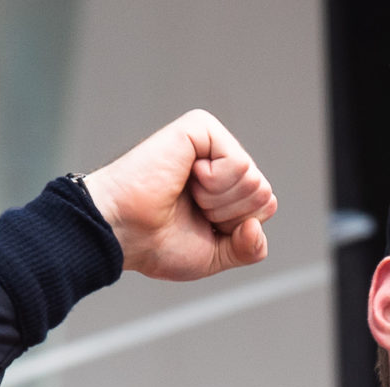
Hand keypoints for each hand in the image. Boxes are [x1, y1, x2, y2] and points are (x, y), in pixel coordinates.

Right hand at [82, 110, 277, 280]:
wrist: (123, 232)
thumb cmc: (156, 243)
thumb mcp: (216, 255)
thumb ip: (249, 248)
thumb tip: (257, 225)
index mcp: (225, 189)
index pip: (265, 207)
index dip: (238, 228)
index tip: (201, 225)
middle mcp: (220, 161)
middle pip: (263, 194)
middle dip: (230, 215)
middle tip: (191, 209)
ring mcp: (210, 143)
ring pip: (254, 180)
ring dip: (219, 202)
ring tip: (185, 194)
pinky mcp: (199, 128)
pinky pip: (239, 163)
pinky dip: (215, 183)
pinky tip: (186, 177)